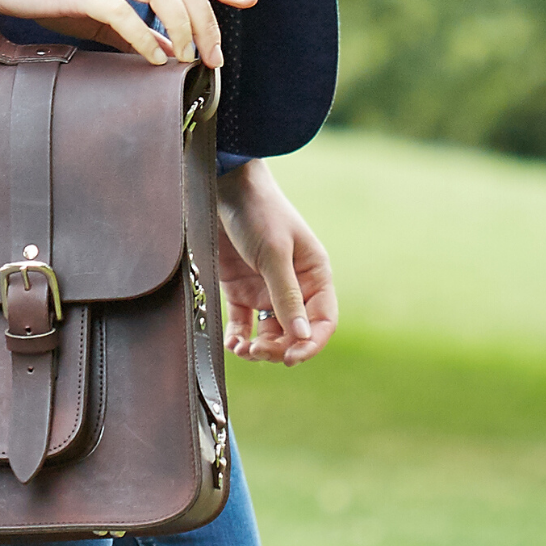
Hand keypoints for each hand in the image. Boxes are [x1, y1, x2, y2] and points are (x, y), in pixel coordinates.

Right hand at [0, 0, 254, 67]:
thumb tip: (166, 57)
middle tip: (213, 58)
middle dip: (207, 20)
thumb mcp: (96, 11)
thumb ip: (133, 32)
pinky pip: (120, 11)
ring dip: (182, 26)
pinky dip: (143, 36)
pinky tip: (151, 59)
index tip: (248, 0)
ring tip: (189, 59)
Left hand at [217, 159, 336, 366]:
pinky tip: (231, 342)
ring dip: (257, 347)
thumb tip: (302, 337)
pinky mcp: (240, 290)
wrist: (223, 187)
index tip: (290, 358)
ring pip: (269, 333)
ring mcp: (266, 290)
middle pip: (294, 333)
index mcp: (315, 276)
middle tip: (256, 351)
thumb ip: (288, 296)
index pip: (322, 321)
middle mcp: (294, 287)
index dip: (310, 344)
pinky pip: (243, 323)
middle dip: (278, 348)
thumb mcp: (275, 254)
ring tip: (241, 349)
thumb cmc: (258, 213)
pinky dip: (238, 336)